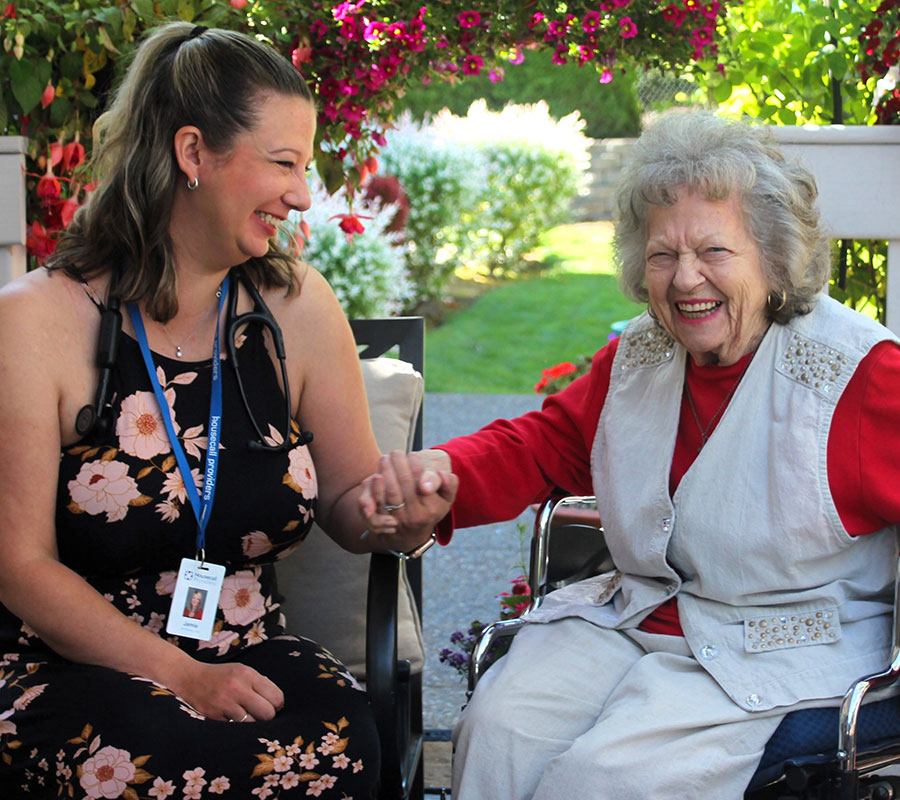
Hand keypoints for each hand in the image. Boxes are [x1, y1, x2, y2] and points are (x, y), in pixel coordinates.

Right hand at [167, 659, 284, 722]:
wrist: (190, 678)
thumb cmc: (221, 676)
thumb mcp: (242, 671)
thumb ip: (260, 683)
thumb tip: (279, 703)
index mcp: (247, 674)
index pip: (275, 696)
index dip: (278, 704)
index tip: (274, 706)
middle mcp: (237, 688)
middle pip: (267, 714)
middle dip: (268, 716)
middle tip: (262, 714)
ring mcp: (225, 704)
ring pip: (252, 724)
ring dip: (253, 723)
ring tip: (248, 716)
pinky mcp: (214, 717)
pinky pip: (235, 729)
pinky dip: (237, 727)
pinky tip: (234, 719)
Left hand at [359, 450, 457, 550]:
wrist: (416, 529)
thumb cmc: (433, 502)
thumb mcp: (446, 495)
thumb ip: (449, 484)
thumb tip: (440, 475)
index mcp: (433, 508)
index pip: (422, 481)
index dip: (415, 465)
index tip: (413, 454)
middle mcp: (416, 516)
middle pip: (405, 484)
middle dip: (399, 464)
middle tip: (396, 452)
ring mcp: (399, 520)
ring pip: (390, 493)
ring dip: (386, 472)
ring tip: (385, 458)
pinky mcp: (384, 521)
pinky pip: (377, 503)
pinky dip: (375, 488)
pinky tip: (377, 474)